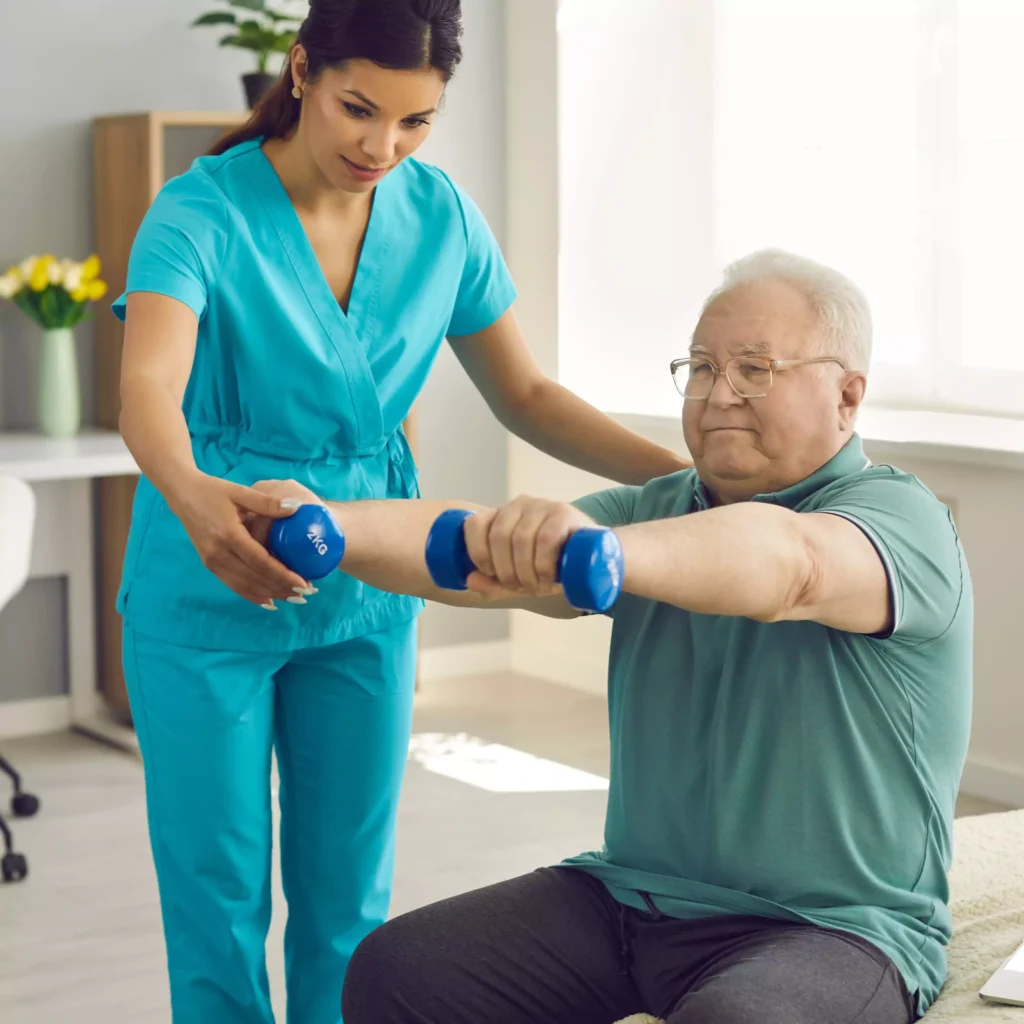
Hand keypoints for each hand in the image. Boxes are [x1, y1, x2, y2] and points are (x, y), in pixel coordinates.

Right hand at [167, 473, 311, 607]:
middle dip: (281, 588)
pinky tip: (269, 601)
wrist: (183, 494)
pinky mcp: (209, 564)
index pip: (260, 561)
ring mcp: (212, 561)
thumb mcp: (240, 492)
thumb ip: (268, 503)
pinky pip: (233, 585)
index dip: (282, 574)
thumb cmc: (213, 491)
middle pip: (254, 578)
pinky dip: (252, 595)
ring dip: (269, 594)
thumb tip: (296, 508)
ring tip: (293, 599)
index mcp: (229, 534)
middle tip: (306, 594)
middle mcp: (219, 553)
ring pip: (244, 586)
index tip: (303, 582)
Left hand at [463, 496, 595, 599]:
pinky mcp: (565, 513)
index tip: (491, 574)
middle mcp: (520, 505)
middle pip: (499, 537)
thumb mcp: (519, 575)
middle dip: (506, 571)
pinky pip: (546, 538)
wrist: (594, 557)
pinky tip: (548, 578)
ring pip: (521, 539)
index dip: (477, 553)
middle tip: (520, 588)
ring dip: (526, 572)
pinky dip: (543, 564)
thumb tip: (470, 580)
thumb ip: (493, 581)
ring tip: (536, 587)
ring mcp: (543, 506)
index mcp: (502, 515)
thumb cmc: (552, 564)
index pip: (475, 524)